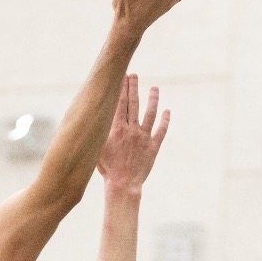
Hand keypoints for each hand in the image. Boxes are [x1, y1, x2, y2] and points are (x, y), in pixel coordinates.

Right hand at [95, 75, 169, 190]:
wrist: (123, 185)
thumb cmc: (107, 169)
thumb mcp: (98, 148)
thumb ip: (99, 132)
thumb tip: (94, 117)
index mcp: (117, 129)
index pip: (119, 104)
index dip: (121, 89)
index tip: (122, 77)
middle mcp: (132, 130)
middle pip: (133, 104)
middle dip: (133, 87)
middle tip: (134, 75)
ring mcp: (144, 138)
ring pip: (150, 114)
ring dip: (152, 99)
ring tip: (154, 88)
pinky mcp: (153, 147)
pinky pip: (161, 131)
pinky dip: (165, 121)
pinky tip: (167, 111)